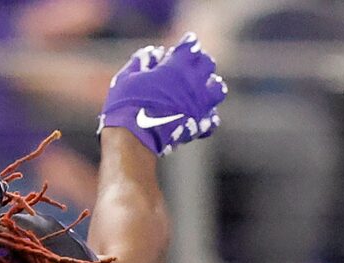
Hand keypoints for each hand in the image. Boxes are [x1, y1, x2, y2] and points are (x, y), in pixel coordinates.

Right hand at [100, 34, 226, 153]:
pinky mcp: (198, 126)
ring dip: (211, 86)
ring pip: (218, 89)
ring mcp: (199, 104)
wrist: (132, 139)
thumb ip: (142, 61)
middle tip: (190, 66)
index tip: (185, 42)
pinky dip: (208, 116)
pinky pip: (212, 119)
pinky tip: (199, 116)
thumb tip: (154, 52)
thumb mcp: (126, 78)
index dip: (188, 43)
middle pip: (207, 64)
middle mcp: (193, 82)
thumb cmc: (125, 105)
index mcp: (176, 66)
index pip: (190, 46)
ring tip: (202, 89)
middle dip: (200, 62)